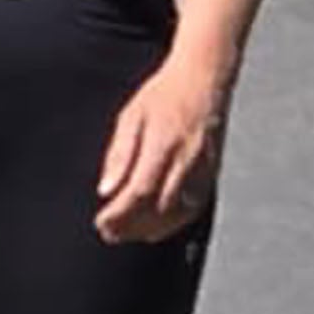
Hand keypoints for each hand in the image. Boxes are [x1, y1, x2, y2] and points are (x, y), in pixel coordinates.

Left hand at [95, 57, 225, 242]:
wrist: (204, 79)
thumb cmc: (163, 95)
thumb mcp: (131, 116)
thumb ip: (119, 155)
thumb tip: (105, 190)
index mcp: (163, 144)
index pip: (140, 191)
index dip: (119, 214)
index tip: (101, 222)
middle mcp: (186, 160)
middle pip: (158, 208)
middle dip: (131, 227)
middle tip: (108, 233)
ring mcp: (203, 168)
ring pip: (178, 213)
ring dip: (151, 230)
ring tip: (127, 234)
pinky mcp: (212, 173)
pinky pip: (193, 208)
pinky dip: (173, 223)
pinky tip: (155, 227)